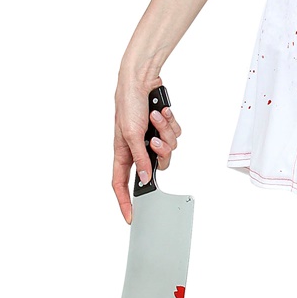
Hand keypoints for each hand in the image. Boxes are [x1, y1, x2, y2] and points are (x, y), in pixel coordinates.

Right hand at [113, 78, 182, 223]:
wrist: (142, 80)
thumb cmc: (128, 104)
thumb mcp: (132, 134)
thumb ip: (139, 159)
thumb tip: (144, 179)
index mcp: (123, 152)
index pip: (121, 184)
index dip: (125, 202)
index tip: (131, 217)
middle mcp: (137, 148)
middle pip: (156, 166)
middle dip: (161, 152)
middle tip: (155, 138)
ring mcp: (150, 138)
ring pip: (169, 149)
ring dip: (165, 132)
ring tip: (156, 116)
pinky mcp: (162, 128)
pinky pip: (175, 135)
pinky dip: (171, 123)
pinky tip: (163, 112)